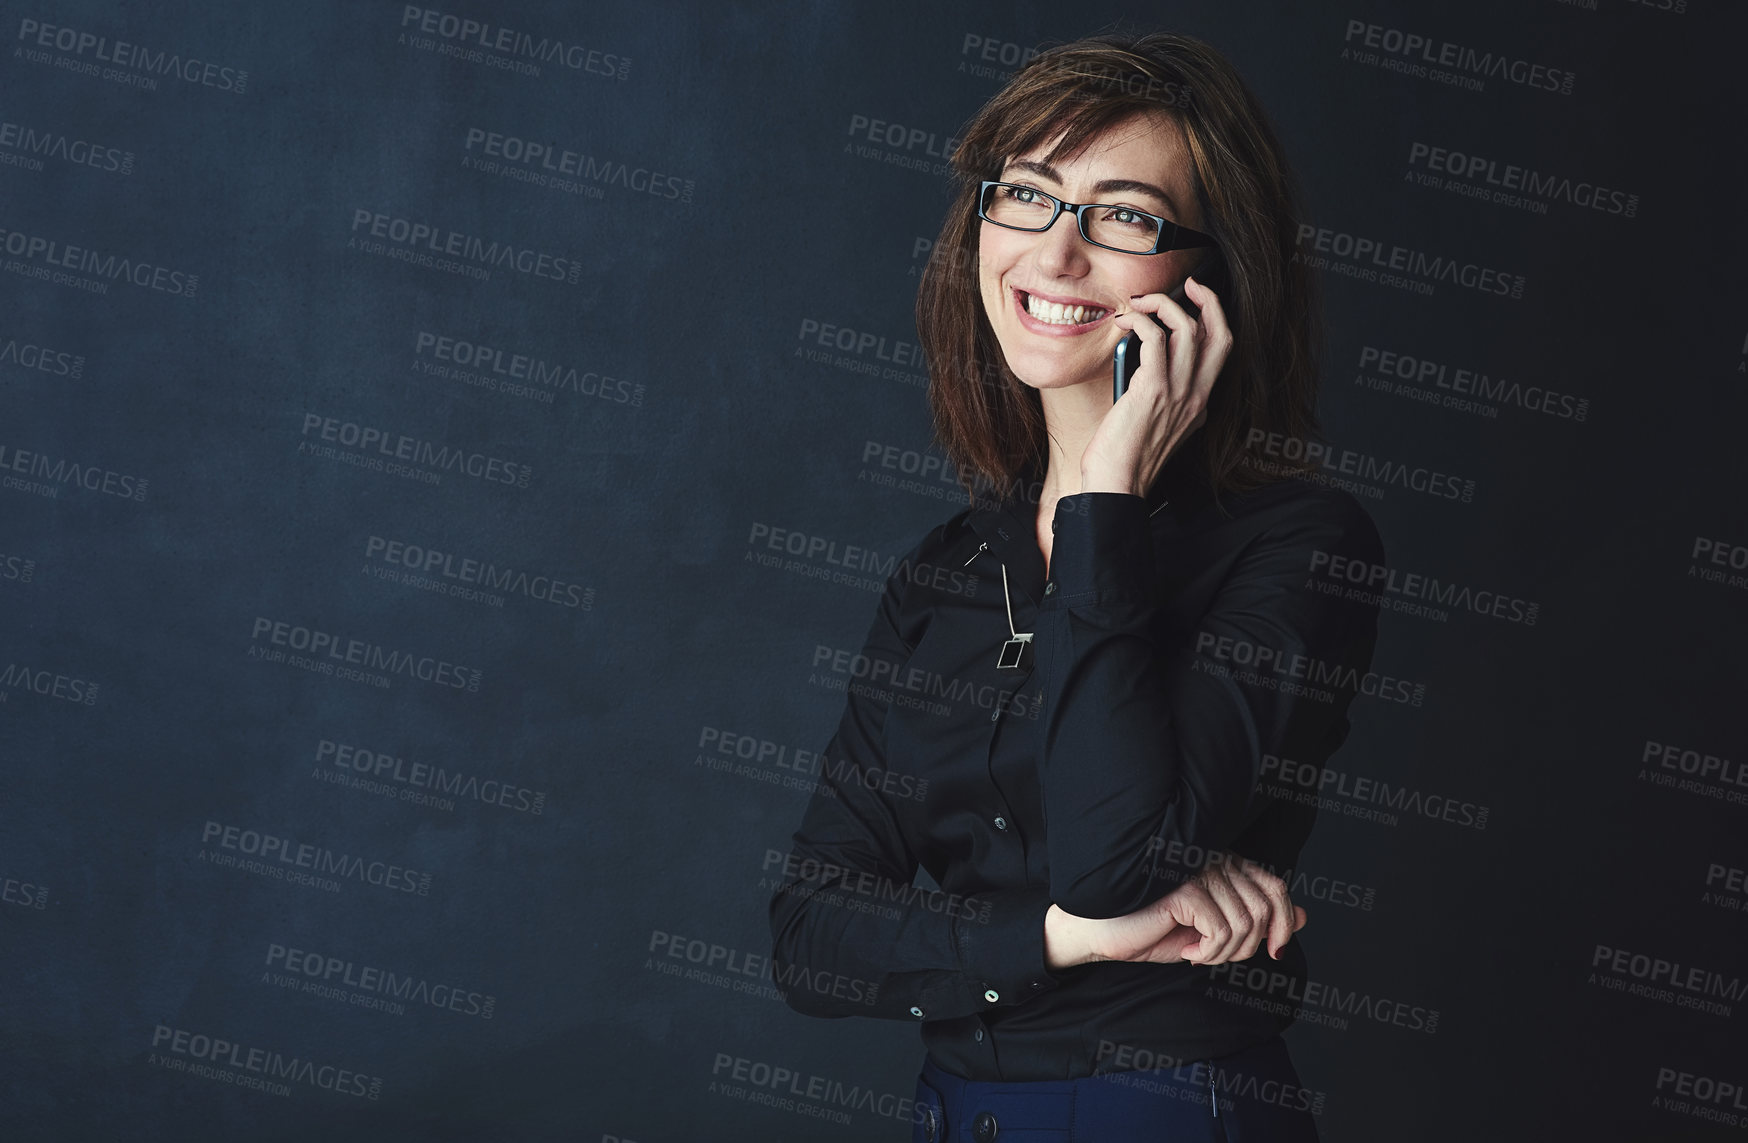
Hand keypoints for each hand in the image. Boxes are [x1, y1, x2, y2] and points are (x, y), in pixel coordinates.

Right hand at [1044, 853, 1305, 969]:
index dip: (1286, 923)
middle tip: (1217, 955)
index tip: (1276, 952)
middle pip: (1266, 909)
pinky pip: (1222, 930)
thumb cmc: (1151, 930)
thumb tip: (1305, 917)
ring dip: (1225, 954)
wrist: (1101, 934)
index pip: (1276, 887)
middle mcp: (1214, 859)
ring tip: (1197, 954)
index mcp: (1224, 864)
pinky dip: (1208, 953)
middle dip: (1249, 946)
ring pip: (1246, 924)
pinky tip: (1186, 951)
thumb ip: (1257, 922)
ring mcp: (1198, 871)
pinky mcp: (1183, 889)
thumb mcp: (1213, 932)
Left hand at [1080, 275, 1233, 496]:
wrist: (1117, 484)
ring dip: (1163, 305)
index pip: (1221, 350)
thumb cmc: (1125, 458)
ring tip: (1139, 304)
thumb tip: (1145, 363)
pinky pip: (1156, 338)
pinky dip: (1141, 321)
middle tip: (1188, 285)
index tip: (1196, 300)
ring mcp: (1178, 393)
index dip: (1213, 318)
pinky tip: (1125, 322)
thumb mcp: (1157, 425)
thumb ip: (1163, 397)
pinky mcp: (1153, 390)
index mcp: (1199, 404)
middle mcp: (1196, 396)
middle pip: (1220, 334)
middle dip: (1209, 300)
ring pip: (1188, 328)